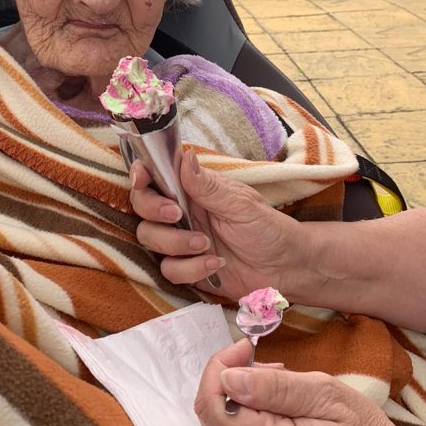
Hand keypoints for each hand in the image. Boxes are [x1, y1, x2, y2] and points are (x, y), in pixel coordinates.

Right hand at [130, 150, 306, 300]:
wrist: (285, 268)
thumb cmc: (267, 228)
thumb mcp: (240, 204)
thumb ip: (207, 186)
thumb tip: (184, 157)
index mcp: (193, 189)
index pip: (155, 176)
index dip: (141, 175)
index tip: (141, 180)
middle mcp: (182, 212)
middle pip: (142, 208)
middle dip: (154, 210)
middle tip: (176, 214)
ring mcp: (181, 241)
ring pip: (150, 239)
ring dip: (175, 243)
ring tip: (206, 245)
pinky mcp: (185, 268)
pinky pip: (168, 269)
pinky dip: (189, 268)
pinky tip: (214, 265)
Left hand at [194, 340, 415, 425]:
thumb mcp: (328, 396)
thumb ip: (276, 388)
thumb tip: (228, 378)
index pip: (214, 407)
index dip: (219, 369)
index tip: (244, 348)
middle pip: (211, 418)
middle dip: (228, 380)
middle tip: (269, 366)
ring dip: (236, 399)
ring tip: (279, 388)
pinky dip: (243, 419)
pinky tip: (274, 411)